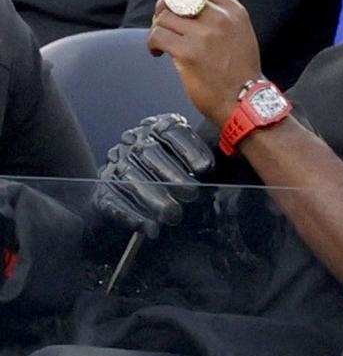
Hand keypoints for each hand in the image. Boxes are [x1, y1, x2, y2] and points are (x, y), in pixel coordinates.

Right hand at [93, 114, 216, 237]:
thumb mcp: (194, 163)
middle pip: (148, 152)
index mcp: (157, 129)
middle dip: (172, 174)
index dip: (189, 149)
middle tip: (192, 195)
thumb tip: (226, 166)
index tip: (205, 168)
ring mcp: (114, 165)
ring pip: (130, 176)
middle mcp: (132, 142)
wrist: (133, 197)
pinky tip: (149, 226)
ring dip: (154, 197)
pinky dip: (132, 215)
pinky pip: (113, 200)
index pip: (171, 131)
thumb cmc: (176, 178)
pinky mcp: (102, 191)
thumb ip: (207, 162)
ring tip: (173, 214)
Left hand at [148, 0, 263, 126]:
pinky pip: (157, 36)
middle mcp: (220, 18)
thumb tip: (187, 12)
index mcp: (234, 12)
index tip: (177, 7)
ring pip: (163, 17)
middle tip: (163, 24)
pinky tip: (159, 53)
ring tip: (162, 43)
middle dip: (164, 9)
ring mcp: (204, 35)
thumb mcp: (241, 36)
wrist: (244, 102)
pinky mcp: (188, 52)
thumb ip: (221, 19)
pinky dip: (152, 44)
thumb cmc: (241, 74)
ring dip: (157, 29)